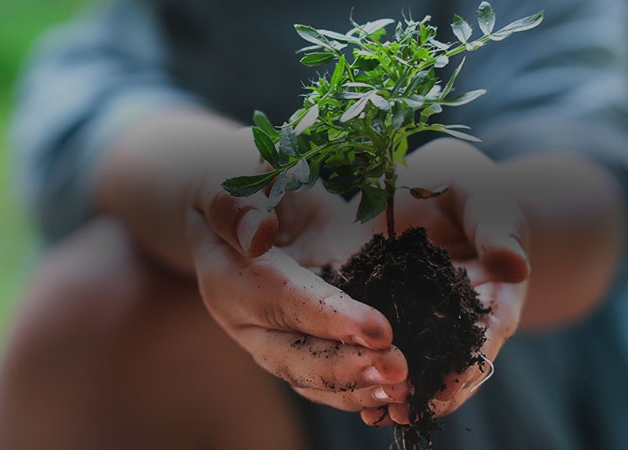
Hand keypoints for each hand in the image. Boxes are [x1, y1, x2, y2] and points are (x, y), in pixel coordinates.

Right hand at [184, 161, 409, 412]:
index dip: (329, 317)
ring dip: (358, 388)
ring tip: (403, 390)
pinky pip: (325, 380)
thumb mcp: (224, 180)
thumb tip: (259, 234)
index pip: (282, 301)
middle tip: (398, 371)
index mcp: (229, 278)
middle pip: (294, 357)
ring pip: (311, 380)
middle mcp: (248, 322)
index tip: (378, 329)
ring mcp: (272, 341)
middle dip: (347, 368)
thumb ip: (236, 205)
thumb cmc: (233, 185)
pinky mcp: (298, 346)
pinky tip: (398, 395)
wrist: (231, 213)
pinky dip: (359, 391)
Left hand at [359, 138, 529, 425]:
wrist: (436, 187)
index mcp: (493, 296)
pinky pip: (378, 345)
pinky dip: (365, 366)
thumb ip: (498, 228)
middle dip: (428, 392)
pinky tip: (343, 383)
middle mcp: (459, 319)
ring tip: (373, 410)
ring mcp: (423, 321)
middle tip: (401, 409)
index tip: (446, 385)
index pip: (486, 337)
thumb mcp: (487, 199)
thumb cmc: (471, 190)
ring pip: (413, 363)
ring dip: (394, 389)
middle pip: (450, 365)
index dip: (468, 364)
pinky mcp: (386, 313)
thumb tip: (515, 264)